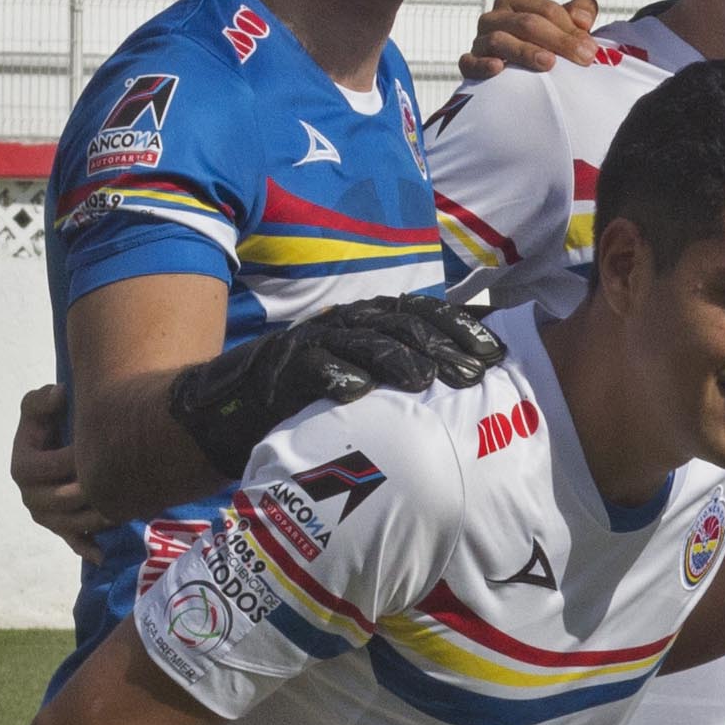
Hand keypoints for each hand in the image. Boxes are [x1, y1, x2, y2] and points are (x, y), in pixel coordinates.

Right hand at [8, 384, 104, 555]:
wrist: (58, 446)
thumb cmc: (49, 425)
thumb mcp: (39, 409)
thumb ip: (40, 401)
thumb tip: (59, 394)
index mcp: (22, 468)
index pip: (44, 467)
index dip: (68, 459)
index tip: (92, 448)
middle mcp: (31, 496)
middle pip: (61, 500)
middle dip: (88, 491)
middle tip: (119, 481)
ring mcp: (47, 515)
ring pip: (72, 521)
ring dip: (95, 517)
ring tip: (122, 509)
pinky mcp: (63, 527)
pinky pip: (74, 540)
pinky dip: (86, 547)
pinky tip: (101, 555)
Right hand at [162, 294, 507, 482]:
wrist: (230, 411)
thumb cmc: (311, 401)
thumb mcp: (365, 383)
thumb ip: (406, 380)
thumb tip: (470, 390)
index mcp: (366, 323)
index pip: (421, 314)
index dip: (459, 327)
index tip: (495, 353)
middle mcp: (341, 325)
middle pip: (400, 325)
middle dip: (441, 346)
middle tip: (473, 375)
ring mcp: (310, 345)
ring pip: (361, 341)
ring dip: (397, 359)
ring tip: (428, 382)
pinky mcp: (281, 372)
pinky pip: (312, 368)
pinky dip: (336, 376)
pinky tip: (361, 391)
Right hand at [460, 0, 601, 81]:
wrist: (522, 75)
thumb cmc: (548, 44)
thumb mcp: (565, 24)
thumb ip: (581, 12)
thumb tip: (582, 19)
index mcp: (514, 1)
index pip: (546, 11)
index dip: (571, 28)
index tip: (592, 49)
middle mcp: (493, 18)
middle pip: (526, 24)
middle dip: (559, 41)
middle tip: (584, 58)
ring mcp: (479, 41)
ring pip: (499, 40)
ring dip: (525, 52)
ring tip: (549, 63)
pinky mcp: (469, 64)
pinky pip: (469, 63)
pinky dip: (482, 65)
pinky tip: (498, 68)